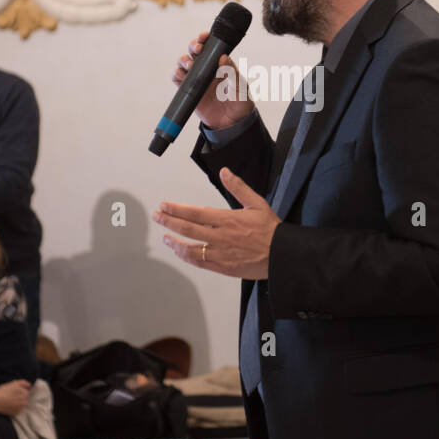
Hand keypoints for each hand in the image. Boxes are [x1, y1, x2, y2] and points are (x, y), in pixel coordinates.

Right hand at [0, 380, 30, 416]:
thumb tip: (29, 385)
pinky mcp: (16, 413)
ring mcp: (20, 408)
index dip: (20, 391)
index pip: (26, 392)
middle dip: (19, 398)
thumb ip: (23, 383)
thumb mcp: (13, 383)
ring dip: (17, 404)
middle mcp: (24, 401)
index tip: (14, 392)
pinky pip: (17, 411)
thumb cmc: (3, 391)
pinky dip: (14, 409)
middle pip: (24, 399)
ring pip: (21, 405)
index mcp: (24, 393)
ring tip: (9, 402)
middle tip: (11, 397)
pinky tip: (8, 406)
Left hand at [154, 167, 278, 279]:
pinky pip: (200, 262)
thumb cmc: (270, 229)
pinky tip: (180, 252)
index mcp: (227, 219)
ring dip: (175, 242)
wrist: (281, 255)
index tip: (164, 205)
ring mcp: (220, 253)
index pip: (195, 213)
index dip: (176, 209)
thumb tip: (225, 171)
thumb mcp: (257, 203)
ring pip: (190, 249)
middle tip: (157, 216)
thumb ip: (238, 187)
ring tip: (165, 237)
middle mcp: (220, 236)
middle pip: (188, 229)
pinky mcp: (223, 266)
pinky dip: (187, 257)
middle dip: (169, 222)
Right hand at [174, 30, 253, 130]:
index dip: (205, 39)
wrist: (232, 125)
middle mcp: (207, 70)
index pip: (211, 47)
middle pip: (194, 51)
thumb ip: (233, 73)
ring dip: (183, 60)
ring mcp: (197, 80)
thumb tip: (223, 57)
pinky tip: (182, 76)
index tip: (204, 36)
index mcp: (220, 65)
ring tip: (190, 66)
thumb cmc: (241, 104)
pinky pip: (178, 79)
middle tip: (197, 49)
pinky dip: (177, 75)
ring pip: (184, 63)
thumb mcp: (240, 87)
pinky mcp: (189, 91)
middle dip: (193, 46)